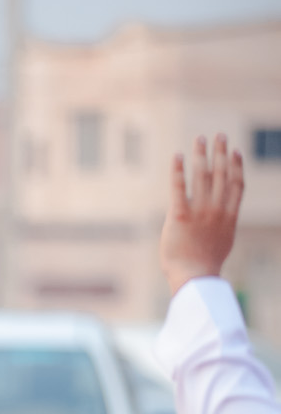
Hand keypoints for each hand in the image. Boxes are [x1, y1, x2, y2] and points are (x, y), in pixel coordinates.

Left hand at [160, 133, 244, 295]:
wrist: (194, 278)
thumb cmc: (205, 266)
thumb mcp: (222, 242)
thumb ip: (222, 226)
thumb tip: (223, 222)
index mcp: (229, 216)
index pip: (237, 184)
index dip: (237, 165)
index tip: (235, 151)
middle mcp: (217, 209)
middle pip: (221, 173)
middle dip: (221, 152)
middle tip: (219, 136)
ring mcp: (199, 211)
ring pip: (202, 175)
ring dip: (202, 154)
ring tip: (200, 139)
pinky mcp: (180, 216)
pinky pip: (178, 187)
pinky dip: (178, 170)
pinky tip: (177, 156)